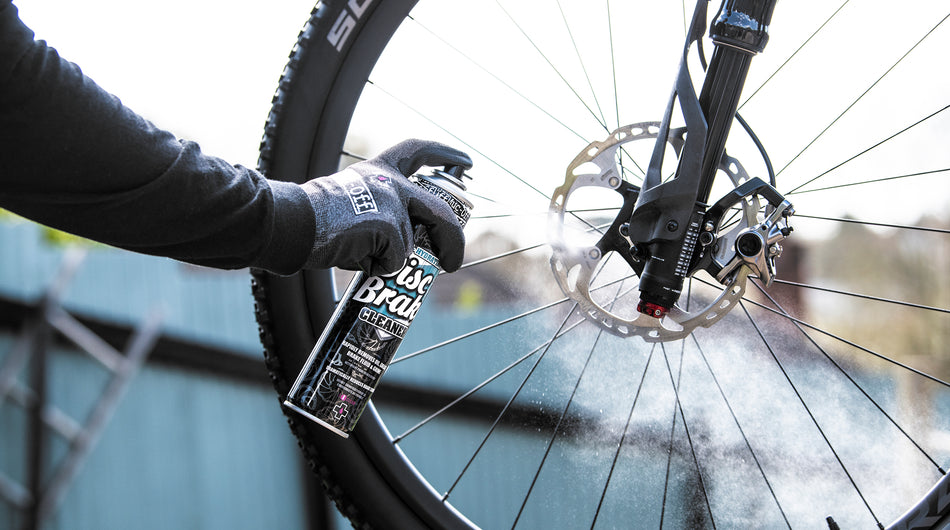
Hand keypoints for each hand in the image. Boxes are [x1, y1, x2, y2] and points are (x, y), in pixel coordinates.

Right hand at [301, 139, 472, 274]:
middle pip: (439, 210)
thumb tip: (402, 243)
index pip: (418, 150)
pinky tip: (358, 261)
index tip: (466, 162)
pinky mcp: (388, 226)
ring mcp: (392, 202)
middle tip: (453, 264)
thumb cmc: (314, 219)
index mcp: (380, 169)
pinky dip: (380, 268)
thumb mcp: (351, 199)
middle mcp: (391, 181)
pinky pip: (396, 259)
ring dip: (394, 260)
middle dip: (454, 240)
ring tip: (364, 258)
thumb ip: (379, 208)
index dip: (445, 153)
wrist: (292, 222)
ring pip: (411, 243)